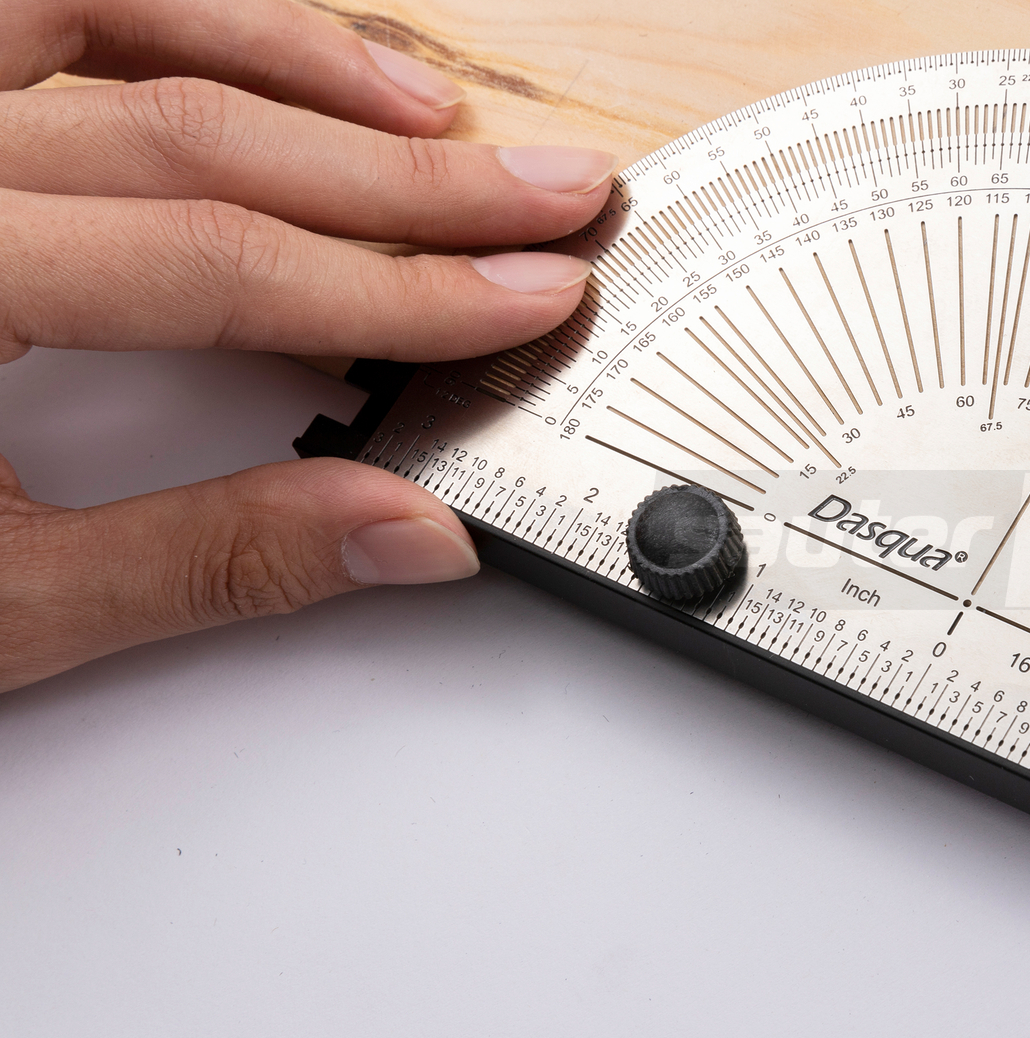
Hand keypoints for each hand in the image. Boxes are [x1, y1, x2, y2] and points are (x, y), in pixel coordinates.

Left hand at [0, 0, 614, 691]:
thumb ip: (207, 559)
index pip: (211, 261)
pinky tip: (252, 47)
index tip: (525, 296)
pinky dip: (159, 8)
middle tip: (548, 193)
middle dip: (402, 178)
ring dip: (286, 55)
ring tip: (428, 110)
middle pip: (193, 129)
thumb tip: (401, 532)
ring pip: (99, 8)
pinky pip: (29, 0)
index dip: (398, 286)